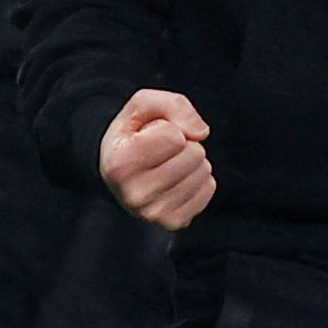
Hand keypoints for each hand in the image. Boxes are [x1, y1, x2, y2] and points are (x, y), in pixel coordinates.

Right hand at [102, 88, 215, 228]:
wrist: (119, 170)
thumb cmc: (133, 134)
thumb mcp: (143, 105)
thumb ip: (174, 105)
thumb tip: (201, 132)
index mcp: (120, 164)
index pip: (174, 136)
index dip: (169, 128)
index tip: (152, 135)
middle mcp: (135, 194)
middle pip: (193, 154)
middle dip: (185, 144)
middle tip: (164, 150)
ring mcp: (154, 213)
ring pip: (203, 172)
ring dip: (192, 162)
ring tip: (169, 163)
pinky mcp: (173, 222)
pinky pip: (208, 189)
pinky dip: (199, 179)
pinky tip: (178, 179)